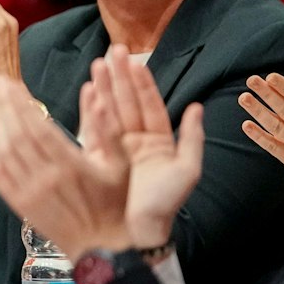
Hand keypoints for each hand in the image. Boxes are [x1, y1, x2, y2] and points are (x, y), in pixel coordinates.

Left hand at [0, 76, 129, 257]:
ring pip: (4, 153)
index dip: (21, 103)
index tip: (11, 85)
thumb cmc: (116, 204)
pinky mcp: (21, 205)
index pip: (37, 127)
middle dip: (5, 107)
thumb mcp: (122, 165)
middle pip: (16, 135)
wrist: (103, 248)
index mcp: (71, 166)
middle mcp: (46, 178)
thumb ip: (108, 131)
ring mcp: (30, 193)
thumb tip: (99, 98)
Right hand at [91, 46, 203, 249]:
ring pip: (110, 111)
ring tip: (97, 64)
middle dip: (120, 77)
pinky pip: (93, 128)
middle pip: (128, 102)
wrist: (138, 231)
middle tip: (112, 52)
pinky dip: (90, 109)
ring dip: (104, 87)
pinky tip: (87, 91)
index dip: (143, 83)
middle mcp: (136, 141)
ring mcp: (116, 148)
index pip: (151, 105)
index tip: (135, 61)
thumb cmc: (164, 204)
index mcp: (159, 142)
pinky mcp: (98, 157)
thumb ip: (192, 138)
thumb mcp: (187, 170)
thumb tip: (196, 107)